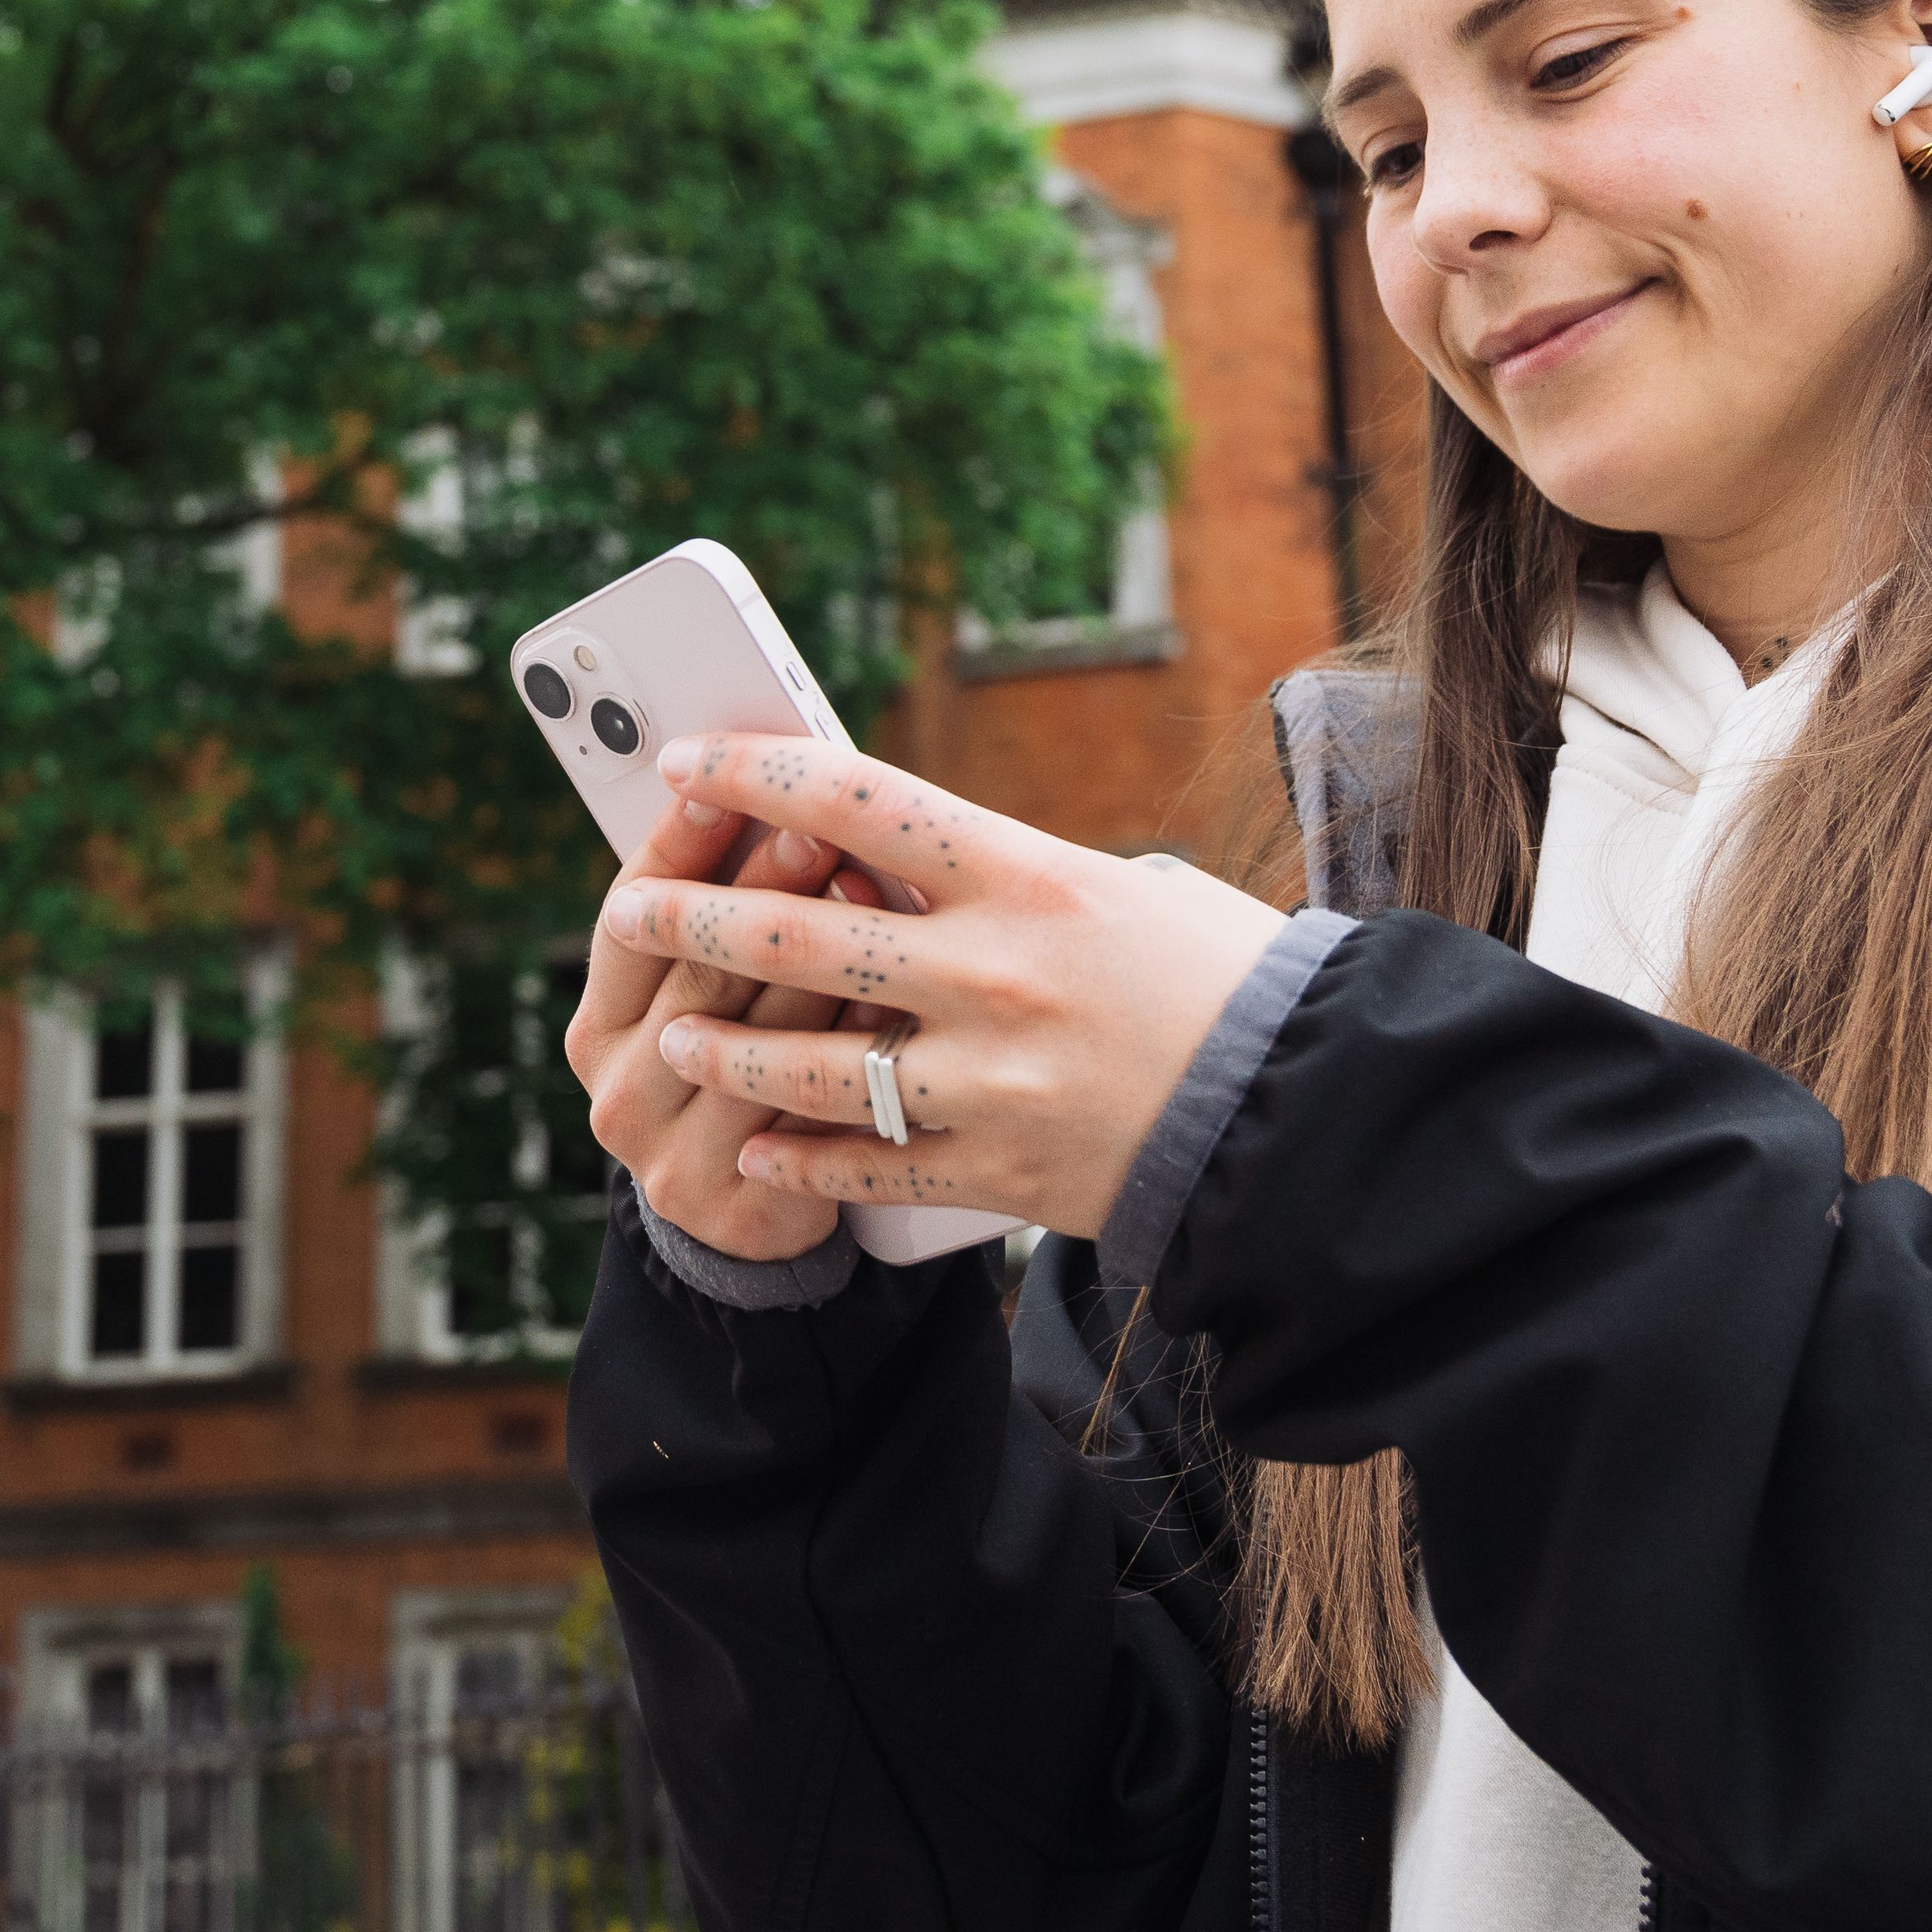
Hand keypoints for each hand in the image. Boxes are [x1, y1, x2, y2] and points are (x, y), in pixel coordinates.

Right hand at [566, 789, 881, 1266]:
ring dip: (815, 965)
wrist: (757, 1218)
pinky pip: (805, 1112)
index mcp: (598, 1025)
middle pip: (693, 974)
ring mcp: (667, 1155)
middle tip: (817, 830)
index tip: (721, 779)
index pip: (626, 917)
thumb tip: (771, 795)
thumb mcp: (712, 994)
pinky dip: (850, 1047)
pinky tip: (890, 998)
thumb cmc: (750, 1061)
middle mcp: (616, 1091)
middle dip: (759, 892)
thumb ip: (727, 917)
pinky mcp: (733, 1205)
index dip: (675, 846)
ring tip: (871, 893)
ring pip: (752, 1041)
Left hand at [609, 734, 1288, 1240]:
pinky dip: (799, 1161)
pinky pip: (865, 1165)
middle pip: (796, 933)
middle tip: (626, 906)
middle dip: (690, 917)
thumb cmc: (1221, 977)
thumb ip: (1001, 879)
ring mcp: (989, 1077)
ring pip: (808, 1063)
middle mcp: (994, 971)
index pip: (855, 800)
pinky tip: (757, 1153)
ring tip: (673, 1037)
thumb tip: (885, 859)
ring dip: (722, 1048)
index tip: (685, 761)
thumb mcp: (1116, 890)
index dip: (752, 774)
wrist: (1306, 1109)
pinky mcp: (999, 1170)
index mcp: (1027, 875)